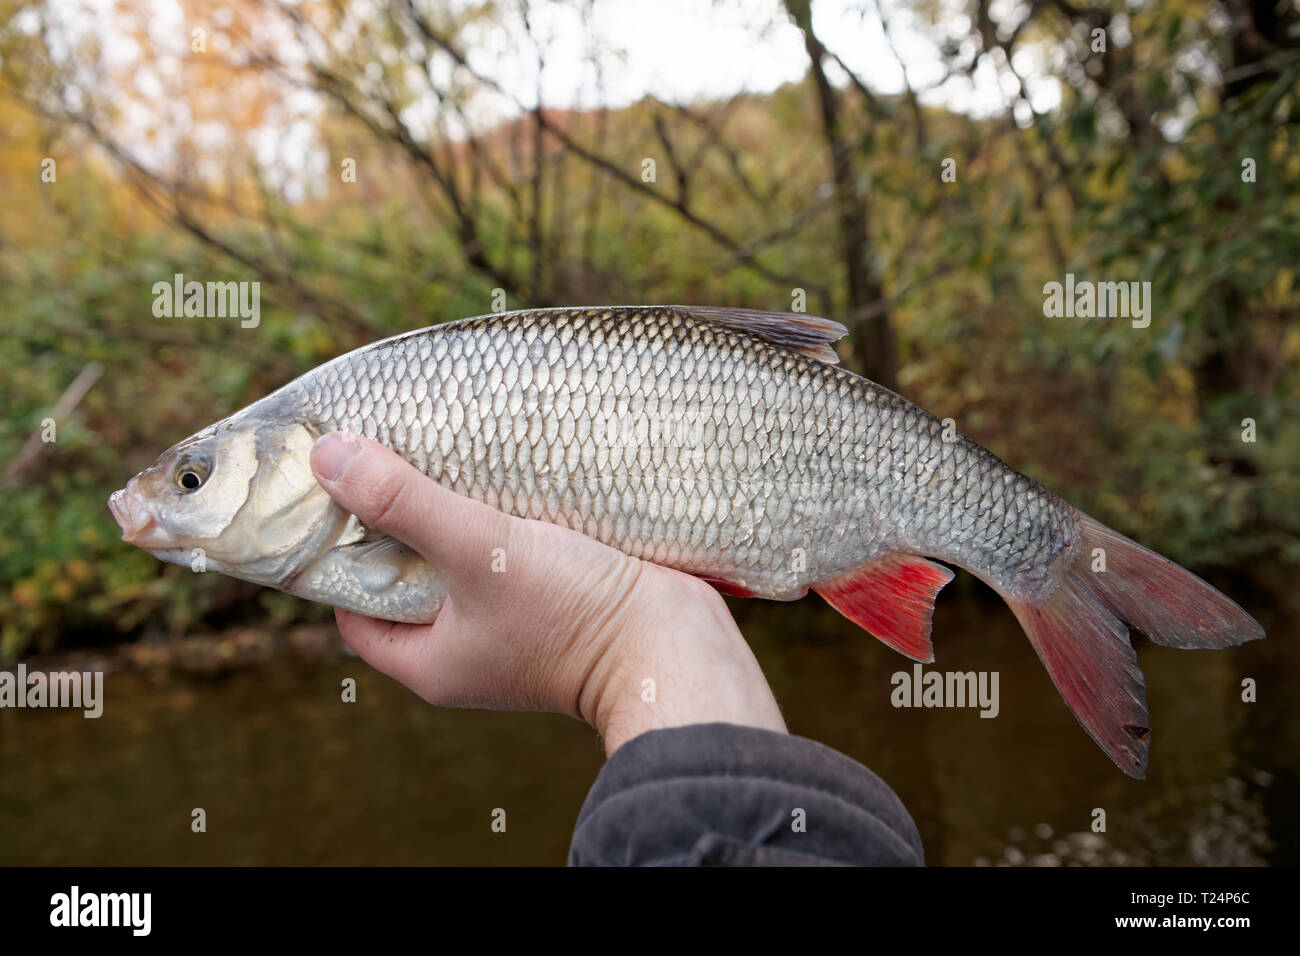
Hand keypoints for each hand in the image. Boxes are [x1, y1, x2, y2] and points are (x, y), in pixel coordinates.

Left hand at [310, 432, 786, 754]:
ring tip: (442, 454)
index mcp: (430, 661)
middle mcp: (466, 650)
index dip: (339, 551)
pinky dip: (501, 520)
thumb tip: (327, 457)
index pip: (354, 605)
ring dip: (455, 514)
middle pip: (408, 577)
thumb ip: (405, 504)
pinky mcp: (554, 602)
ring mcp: (512, 628)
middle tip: (390, 456)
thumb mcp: (478, 552)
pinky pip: (509, 556)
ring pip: (462, 562)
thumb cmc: (574, 614)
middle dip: (399, 521)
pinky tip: (501, 473)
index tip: (340, 492)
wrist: (677, 648)